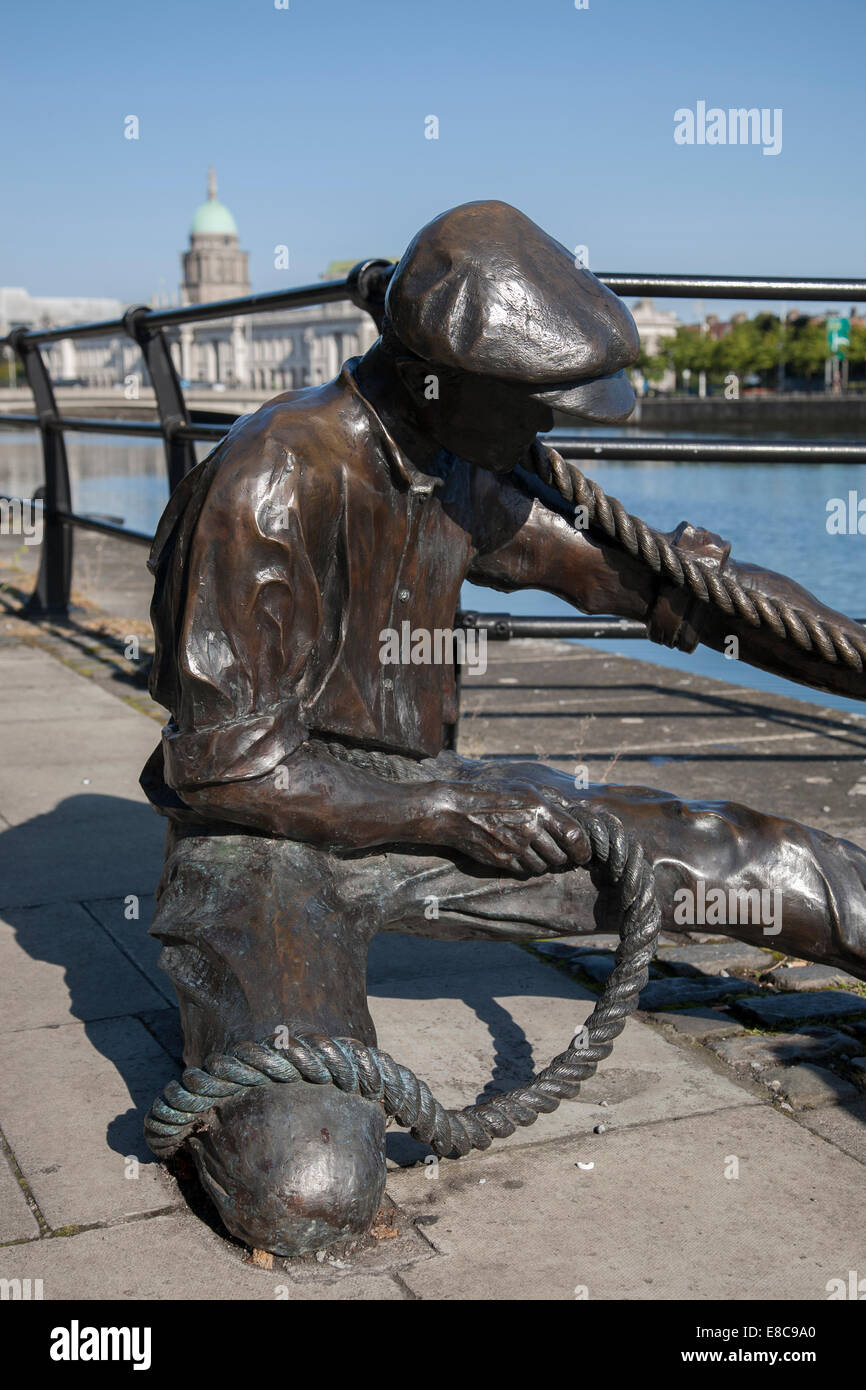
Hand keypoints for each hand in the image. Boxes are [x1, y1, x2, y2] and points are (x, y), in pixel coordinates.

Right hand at [425, 785, 591, 875]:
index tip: (583, 853)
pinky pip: (525, 872)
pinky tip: (520, 854)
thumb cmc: (493, 794)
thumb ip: (554, 799)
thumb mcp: (525, 787)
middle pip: (561, 856)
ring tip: (536, 851)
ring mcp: (514, 847)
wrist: (455, 810)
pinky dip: (527, 867)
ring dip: (544, 863)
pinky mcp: (502, 861)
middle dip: (564, 858)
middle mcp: (529, 828)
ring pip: (543, 867)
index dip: (583, 849)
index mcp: (538, 807)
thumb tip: (580, 811)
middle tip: (560, 853)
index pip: (574, 836)